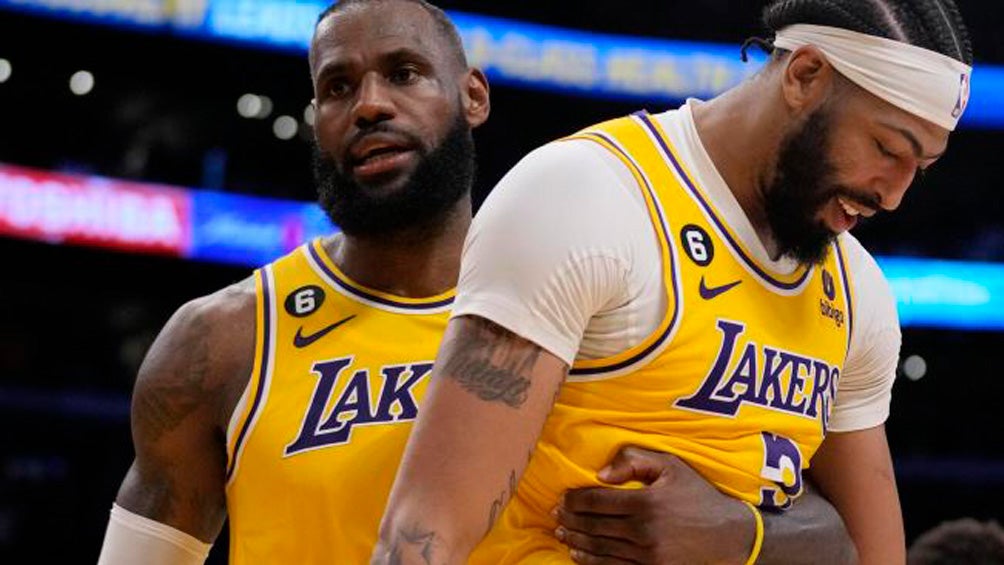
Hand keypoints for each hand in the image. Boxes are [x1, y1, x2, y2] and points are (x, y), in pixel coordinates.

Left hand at [554, 446, 754, 563]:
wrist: (728, 535)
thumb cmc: (697, 496)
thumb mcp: (671, 467)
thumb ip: (635, 461)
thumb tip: (600, 473)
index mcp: (646, 502)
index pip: (597, 501)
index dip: (574, 500)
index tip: (562, 498)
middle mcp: (643, 530)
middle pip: (594, 525)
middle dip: (570, 520)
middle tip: (554, 516)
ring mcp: (647, 555)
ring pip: (600, 548)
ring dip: (576, 541)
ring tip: (561, 534)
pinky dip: (592, 562)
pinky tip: (579, 555)